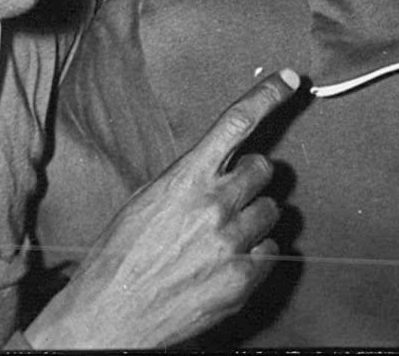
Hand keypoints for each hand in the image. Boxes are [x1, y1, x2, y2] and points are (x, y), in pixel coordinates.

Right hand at [25, 69, 299, 348]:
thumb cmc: (120, 257)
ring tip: (219, 237)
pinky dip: (255, 254)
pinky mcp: (243, 278)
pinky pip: (272, 250)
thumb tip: (222, 163)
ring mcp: (231, 242)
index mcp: (185, 179)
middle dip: (249, 180)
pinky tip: (225, 263)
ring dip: (253, 219)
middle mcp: (214, 205)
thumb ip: (189, 178)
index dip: (267, 95)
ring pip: (272, 210)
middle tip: (226, 198)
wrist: (108, 318)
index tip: (290, 80)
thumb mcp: (146, 201)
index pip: (236, 123)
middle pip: (264, 168)